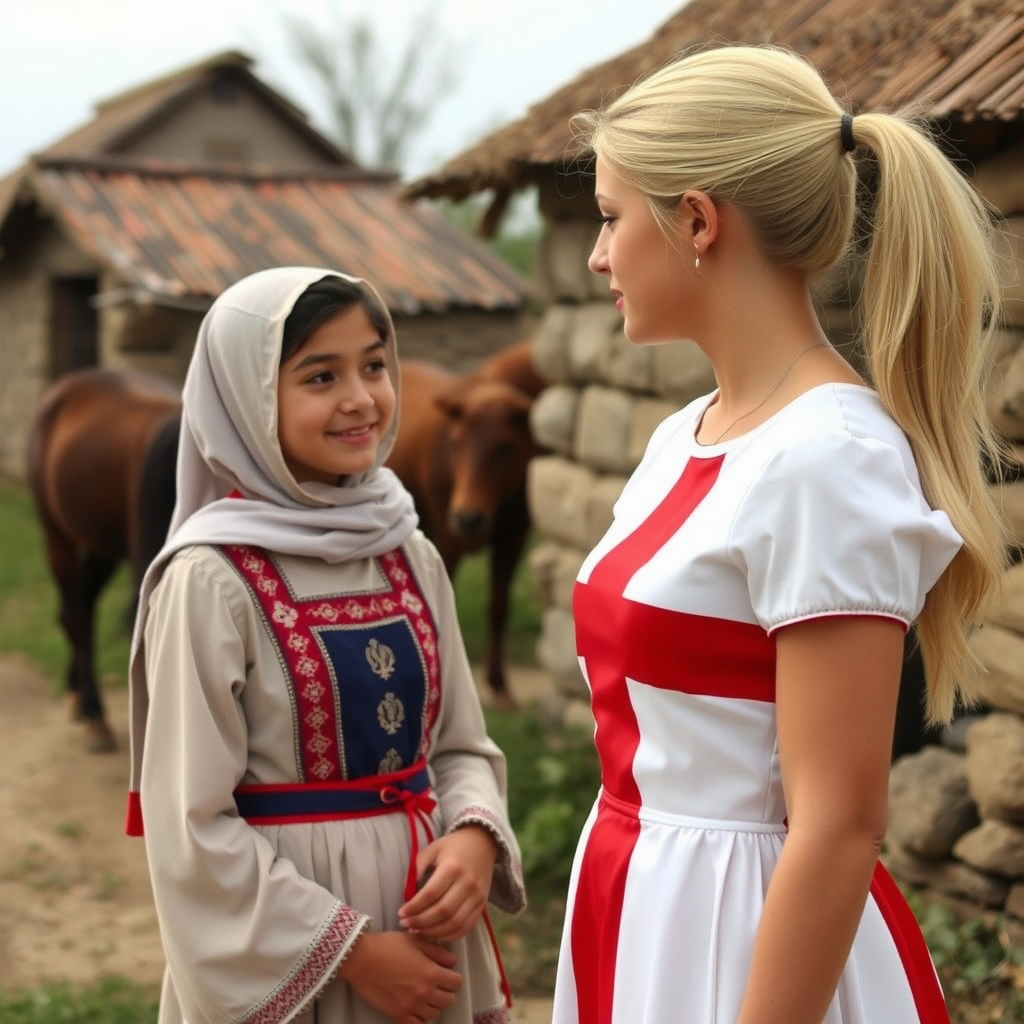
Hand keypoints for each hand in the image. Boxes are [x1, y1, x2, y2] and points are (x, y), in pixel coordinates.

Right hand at [338, 930, 461, 1023]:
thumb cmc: (387, 945)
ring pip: (434, 1015)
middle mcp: (424, 992)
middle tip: (437, 985)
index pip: (456, 983)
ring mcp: (411, 1006)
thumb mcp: (415, 940)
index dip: (454, 978)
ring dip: (433, 1005)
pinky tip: (415, 1007)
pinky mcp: (397, 1015)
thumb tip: (453, 961)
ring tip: (425, 995)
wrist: (361, 958)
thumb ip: (437, 952)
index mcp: (431, 972)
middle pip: (448, 1001)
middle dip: (446, 992)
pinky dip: (419, 1018)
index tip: (447, 974)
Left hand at [398, 825, 497, 941]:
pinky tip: (435, 933)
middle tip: (406, 924)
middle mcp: (467, 883)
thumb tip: (407, 891)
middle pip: (442, 911)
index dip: (414, 907)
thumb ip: (418, 867)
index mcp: (453, 867)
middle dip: (420, 922)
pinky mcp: (482, 904)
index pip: (430, 894)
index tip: (401, 913)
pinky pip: (466, 927)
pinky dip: (449, 935)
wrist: (482, 843)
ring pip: (454, 923)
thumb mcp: (433, 848)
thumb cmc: (453, 846)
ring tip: (418, 931)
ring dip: (433, 932)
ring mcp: (477, 895)